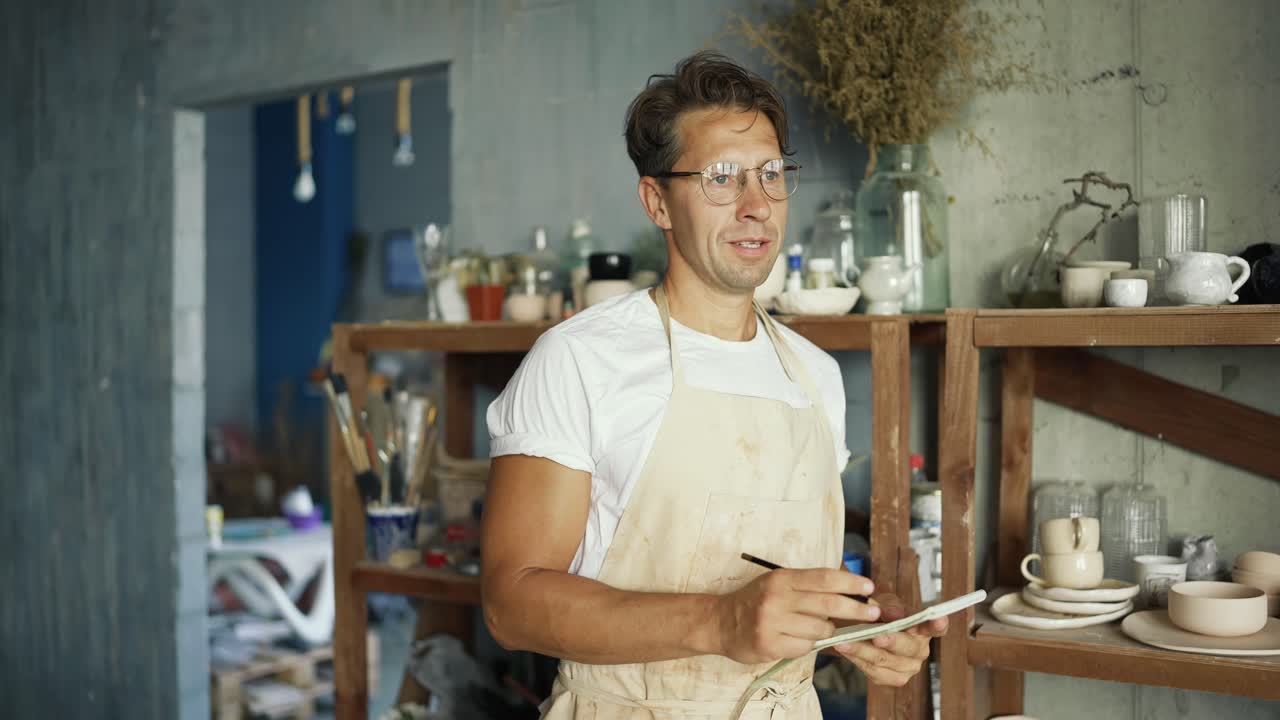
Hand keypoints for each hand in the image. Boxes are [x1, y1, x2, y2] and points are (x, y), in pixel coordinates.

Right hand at [714, 568, 879, 663]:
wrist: (721, 622)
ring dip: (825, 631)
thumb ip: (808, 585)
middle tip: (874, 613)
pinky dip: (807, 644)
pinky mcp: (769, 644)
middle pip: (828, 604)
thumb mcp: (778, 583)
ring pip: (820, 629)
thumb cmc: (756, 601)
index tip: (869, 587)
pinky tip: (795, 639)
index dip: (850, 582)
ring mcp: (772, 622)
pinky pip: (805, 647)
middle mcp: (777, 598)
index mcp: (782, 579)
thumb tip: (849, 590)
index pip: (824, 578)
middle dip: (856, 609)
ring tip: (813, 627)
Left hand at [829, 592, 947, 686]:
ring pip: (885, 660)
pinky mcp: (893, 679)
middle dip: (891, 641)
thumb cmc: (878, 613)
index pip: (936, 627)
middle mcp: (920, 650)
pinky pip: (874, 671)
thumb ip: (889, 607)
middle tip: (876, 636)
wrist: (861, 629)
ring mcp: (908, 667)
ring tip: (844, 642)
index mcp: (923, 629)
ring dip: (863, 650)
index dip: (938, 624)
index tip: (938, 618)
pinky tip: (844, 650)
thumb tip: (892, 614)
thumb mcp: (884, 603)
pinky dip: (857, 659)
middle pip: (907, 647)